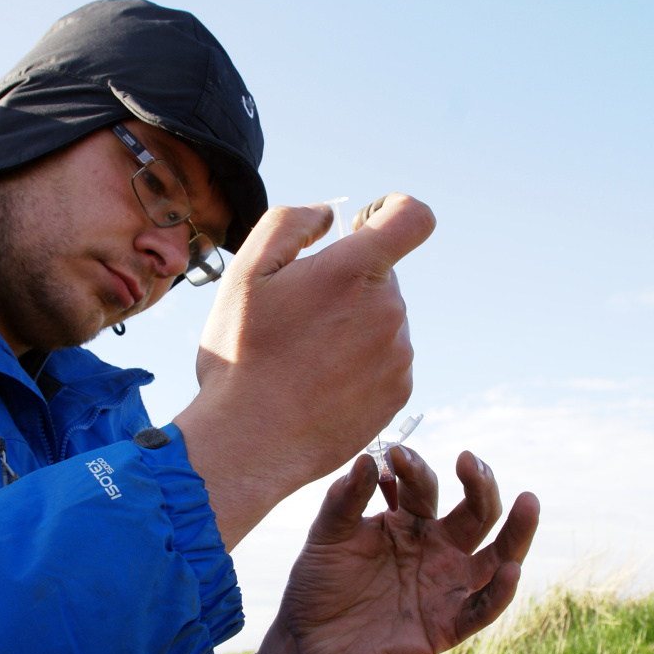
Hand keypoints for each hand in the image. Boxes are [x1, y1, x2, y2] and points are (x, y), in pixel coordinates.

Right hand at [175, 194, 435, 548]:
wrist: (249, 442)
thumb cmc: (241, 357)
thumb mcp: (244, 274)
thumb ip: (288, 223)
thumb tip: (329, 216)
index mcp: (353, 271)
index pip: (413, 217)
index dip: (392, 211)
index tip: (365, 225)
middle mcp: (388, 310)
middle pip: (382, 277)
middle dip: (347, 285)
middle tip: (298, 319)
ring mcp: (398, 355)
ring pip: (383, 321)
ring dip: (353, 327)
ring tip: (305, 359)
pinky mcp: (399, 393)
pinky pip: (386, 360)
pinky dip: (360, 364)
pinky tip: (320, 385)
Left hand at [240, 447, 539, 653]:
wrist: (306, 642)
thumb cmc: (319, 582)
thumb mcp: (327, 535)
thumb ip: (344, 500)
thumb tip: (367, 459)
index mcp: (408, 521)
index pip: (425, 487)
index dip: (414, 468)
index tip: (395, 453)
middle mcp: (436, 549)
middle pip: (476, 512)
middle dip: (479, 483)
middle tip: (469, 460)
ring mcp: (445, 586)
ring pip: (497, 556)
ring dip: (518, 531)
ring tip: (529, 501)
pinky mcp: (446, 626)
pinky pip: (483, 608)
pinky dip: (500, 591)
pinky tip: (509, 569)